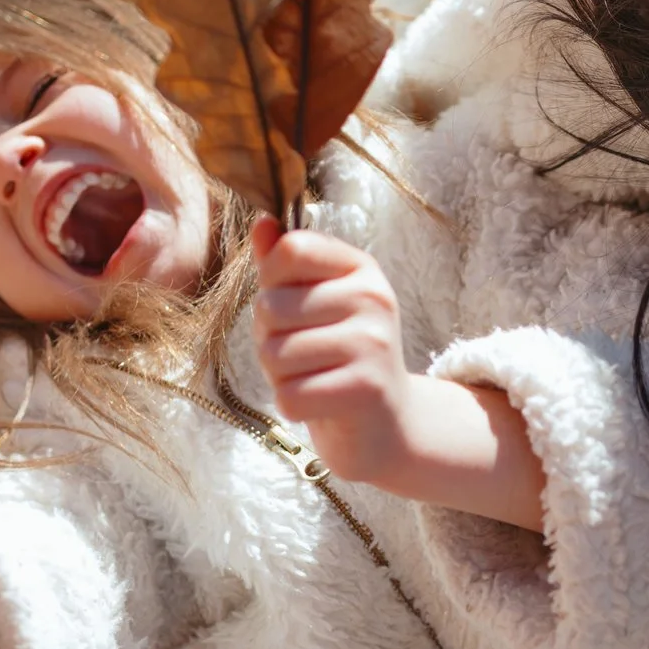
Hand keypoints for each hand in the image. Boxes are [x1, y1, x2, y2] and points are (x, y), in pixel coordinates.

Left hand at [251, 220, 416, 484]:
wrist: (387, 424)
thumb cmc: (338, 357)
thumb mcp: (315, 303)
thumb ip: (285, 265)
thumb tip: (262, 224)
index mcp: (361, 268)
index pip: (291, 249)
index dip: (272, 282)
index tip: (294, 306)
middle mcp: (373, 299)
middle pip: (271, 307)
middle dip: (271, 338)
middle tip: (306, 354)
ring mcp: (373, 343)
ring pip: (274, 355)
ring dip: (280, 376)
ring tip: (314, 377)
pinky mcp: (365, 389)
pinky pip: (289, 395)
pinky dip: (293, 406)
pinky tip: (321, 403)